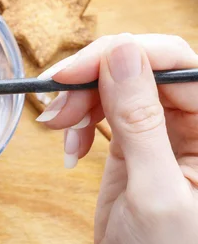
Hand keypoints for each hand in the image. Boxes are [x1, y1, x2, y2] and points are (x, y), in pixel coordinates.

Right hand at [36, 34, 197, 243]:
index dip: (124, 54)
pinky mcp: (133, 140)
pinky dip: (78, 120)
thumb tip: (122, 52)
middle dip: (93, 78)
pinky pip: (102, 109)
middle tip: (58, 104)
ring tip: (57, 128)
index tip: (74, 71)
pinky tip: (70, 147)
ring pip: (116, 83)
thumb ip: (140, 120)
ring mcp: (161, 129)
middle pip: (141, 67)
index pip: (176, 63)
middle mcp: (193, 121)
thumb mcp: (154, 191)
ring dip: (80, 100)